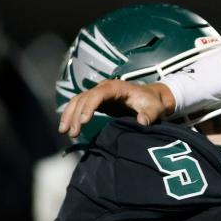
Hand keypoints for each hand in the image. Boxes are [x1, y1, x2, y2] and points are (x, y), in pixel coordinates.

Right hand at [58, 80, 174, 137]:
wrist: (152, 99)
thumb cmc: (153, 103)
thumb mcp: (155, 109)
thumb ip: (150, 114)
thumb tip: (142, 121)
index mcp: (117, 87)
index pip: (98, 94)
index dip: (89, 106)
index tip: (83, 121)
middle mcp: (104, 87)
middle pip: (84, 98)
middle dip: (76, 115)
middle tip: (73, 133)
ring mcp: (98, 93)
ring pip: (78, 101)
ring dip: (69, 115)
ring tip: (65, 132)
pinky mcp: (96, 101)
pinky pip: (79, 105)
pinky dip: (71, 115)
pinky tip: (67, 127)